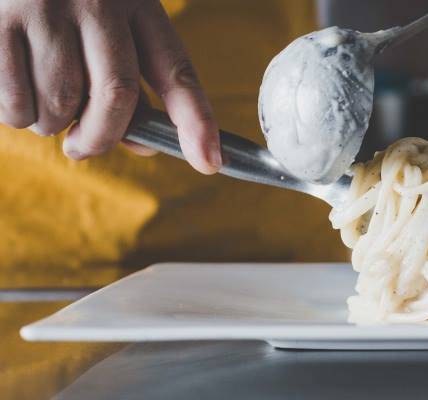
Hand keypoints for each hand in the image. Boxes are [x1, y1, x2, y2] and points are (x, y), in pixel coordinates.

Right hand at [0, 0, 220, 173]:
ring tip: (44, 97)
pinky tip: (19, 88)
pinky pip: (15, 101)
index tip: (210, 162)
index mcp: (137, 4)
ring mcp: (46, 8)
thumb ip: (129, 84)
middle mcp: (98, 2)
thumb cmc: (65, 7)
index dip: (197, 123)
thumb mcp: (110, 29)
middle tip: (83, 147)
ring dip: (53, 123)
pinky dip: (18, 114)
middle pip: (116, 96)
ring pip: (62, 105)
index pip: (177, 72)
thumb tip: (142, 145)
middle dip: (102, 137)